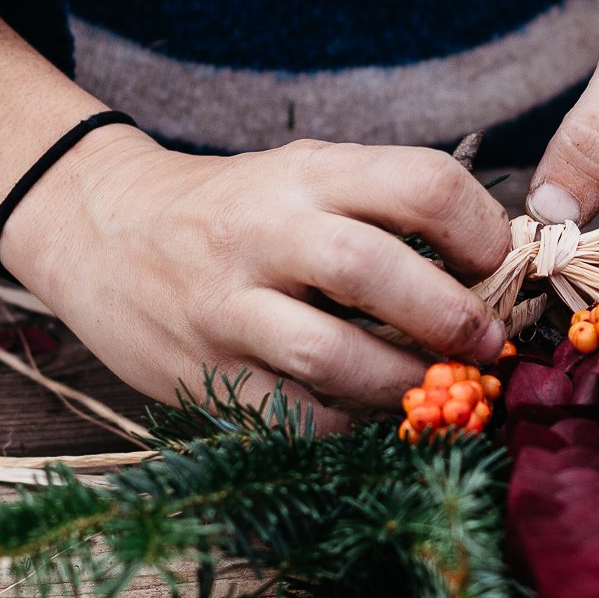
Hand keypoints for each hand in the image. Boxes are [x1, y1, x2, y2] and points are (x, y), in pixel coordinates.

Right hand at [3, 134, 510, 429]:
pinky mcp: (203, 373)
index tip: (496, 265)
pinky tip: (368, 411)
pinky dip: (348, 425)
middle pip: (375, 272)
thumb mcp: (300, 173)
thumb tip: (494, 265)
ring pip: (334, 356)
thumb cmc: (231, 206)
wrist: (102, 230)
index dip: (481, 230)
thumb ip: (383, 203)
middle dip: (450, 317)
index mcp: (305, 173)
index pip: (420, 183)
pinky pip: (295, 417)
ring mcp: (226, 306)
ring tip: (434, 387)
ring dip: (405, 382)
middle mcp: (263, 231)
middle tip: (484, 343)